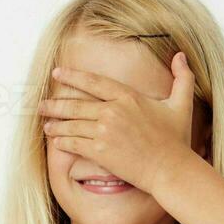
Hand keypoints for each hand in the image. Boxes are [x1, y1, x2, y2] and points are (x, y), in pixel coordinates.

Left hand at [38, 51, 198, 193]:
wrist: (170, 169)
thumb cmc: (176, 139)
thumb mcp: (182, 103)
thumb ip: (182, 77)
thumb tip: (181, 55)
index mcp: (129, 97)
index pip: (94, 82)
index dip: (73, 76)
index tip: (57, 73)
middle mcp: (113, 111)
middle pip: (76, 104)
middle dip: (55, 104)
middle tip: (41, 104)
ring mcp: (105, 131)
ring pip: (72, 124)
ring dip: (55, 124)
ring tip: (46, 124)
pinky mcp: (100, 151)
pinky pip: (73, 143)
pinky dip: (62, 141)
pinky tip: (55, 141)